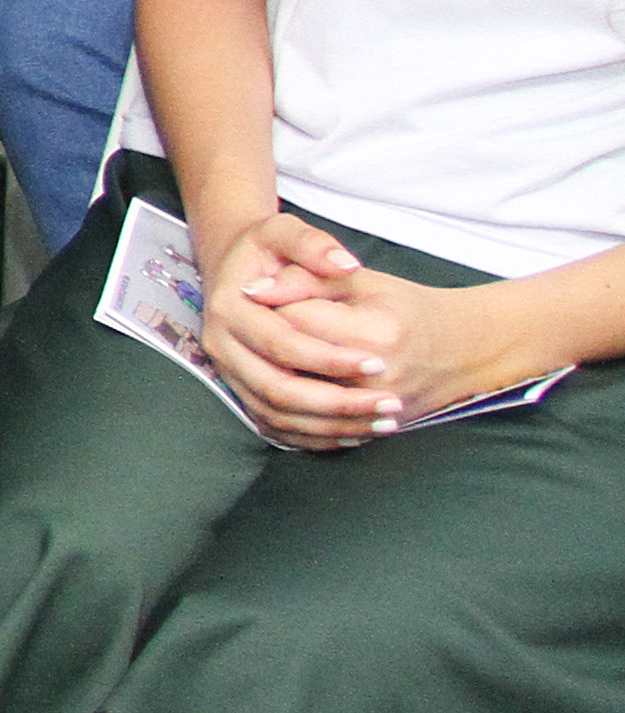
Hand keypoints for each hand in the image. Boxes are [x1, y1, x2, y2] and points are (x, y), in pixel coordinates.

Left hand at [207, 218, 537, 445]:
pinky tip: (277, 398)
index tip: (255, 294)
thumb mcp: (359, 282)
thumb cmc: (404, 307)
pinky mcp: (377, 429)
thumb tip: (251, 291)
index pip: (295, 321)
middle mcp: (378, 377)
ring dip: (268, 383)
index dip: (269, 305)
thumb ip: (307, 278)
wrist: (461, 348)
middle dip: (266, 346)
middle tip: (255, 330)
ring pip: (298, 405)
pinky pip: (317, 434)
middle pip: (292, 365)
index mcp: (375, 332)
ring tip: (261, 361)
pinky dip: (290, 420)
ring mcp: (377, 409)